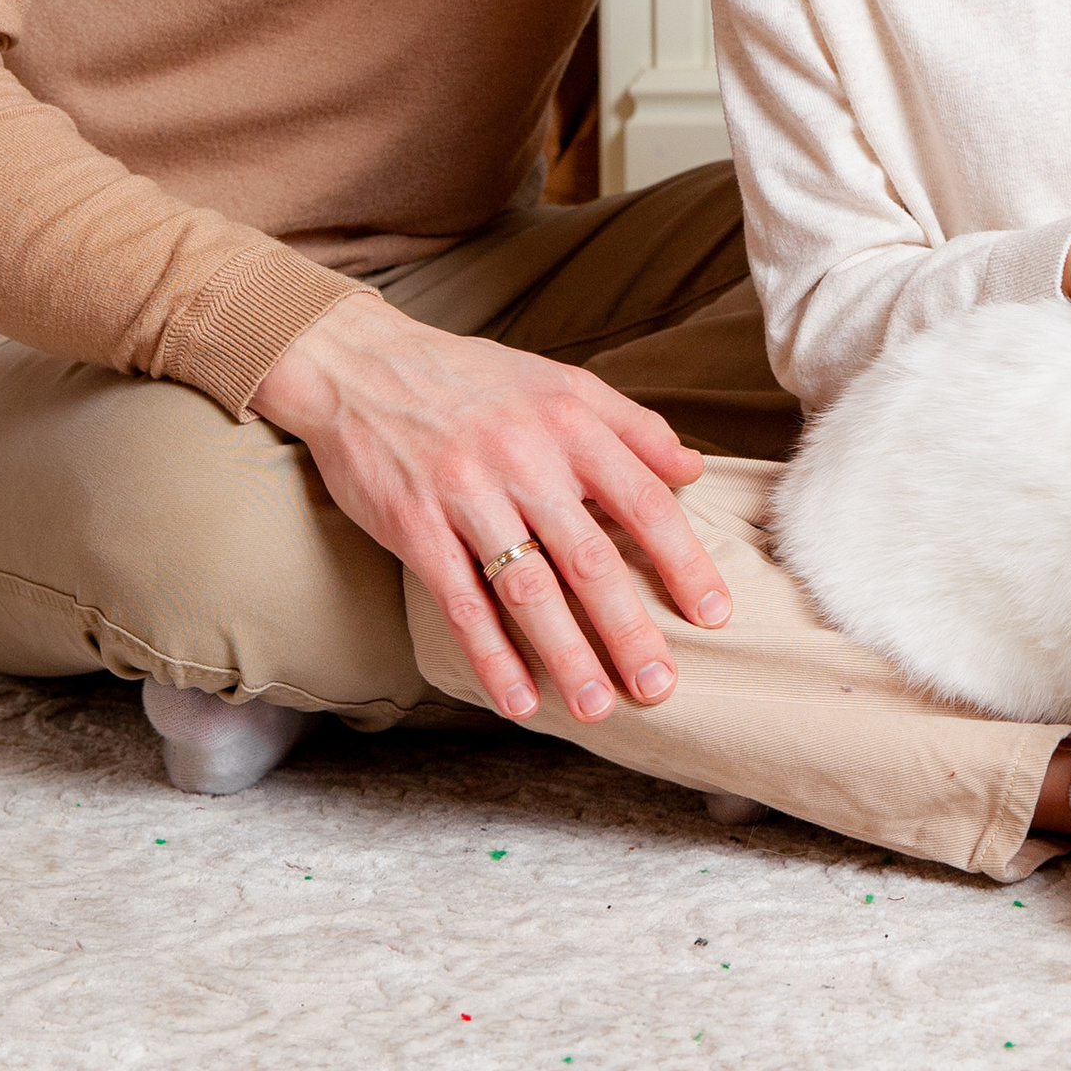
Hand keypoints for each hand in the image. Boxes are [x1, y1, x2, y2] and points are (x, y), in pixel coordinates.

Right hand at [249, 294, 729, 727]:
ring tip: (597, 706)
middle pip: (589, 558)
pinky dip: (490, 656)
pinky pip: (460, 602)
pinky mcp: (415, 526)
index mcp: (569, 422)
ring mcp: (467, 495)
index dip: (682, 561)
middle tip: (660, 686)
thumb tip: (692, 469)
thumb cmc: (471, 378)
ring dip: (566, 654)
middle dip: (628, 629)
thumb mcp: (559, 381)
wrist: (360, 363)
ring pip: (527, 588)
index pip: (643, 501)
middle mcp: (524, 459)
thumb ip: (630, 424)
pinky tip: (517, 700)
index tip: (711, 614)